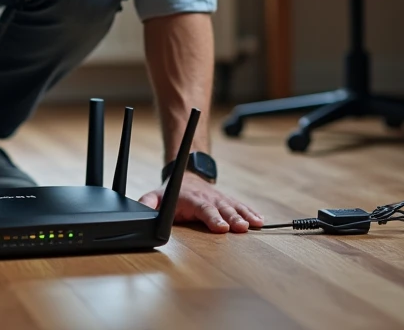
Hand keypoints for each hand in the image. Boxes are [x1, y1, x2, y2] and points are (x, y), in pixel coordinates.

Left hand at [139, 174, 263, 233]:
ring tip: (256, 224)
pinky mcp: (227, 200)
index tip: (222, 227)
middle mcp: (208, 198)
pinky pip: (240, 205)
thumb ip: (148, 203)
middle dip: (233, 218)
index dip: (212, 218)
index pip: (203, 209)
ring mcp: (219, 198)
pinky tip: (260, 220)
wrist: (187, 174)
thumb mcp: (156, 195)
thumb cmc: (172, 191)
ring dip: (245, 215)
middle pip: (222, 208)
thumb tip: (143, 211)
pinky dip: (250, 211)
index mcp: (191, 199)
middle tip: (241, 228)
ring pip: (234, 206)